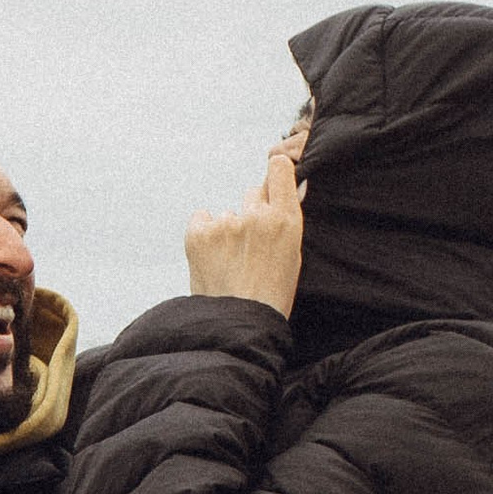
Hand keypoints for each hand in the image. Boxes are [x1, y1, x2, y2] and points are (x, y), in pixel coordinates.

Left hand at [184, 144, 305, 316]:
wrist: (238, 324)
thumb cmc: (270, 297)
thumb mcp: (293, 256)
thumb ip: (288, 219)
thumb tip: (293, 185)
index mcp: (286, 220)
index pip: (279, 169)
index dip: (276, 170)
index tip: (275, 172)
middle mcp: (255, 215)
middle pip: (252, 194)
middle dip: (252, 212)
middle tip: (251, 247)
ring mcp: (225, 223)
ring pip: (227, 214)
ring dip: (228, 231)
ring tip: (231, 264)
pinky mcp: (199, 233)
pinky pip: (202, 219)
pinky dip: (205, 234)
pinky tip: (214, 258)